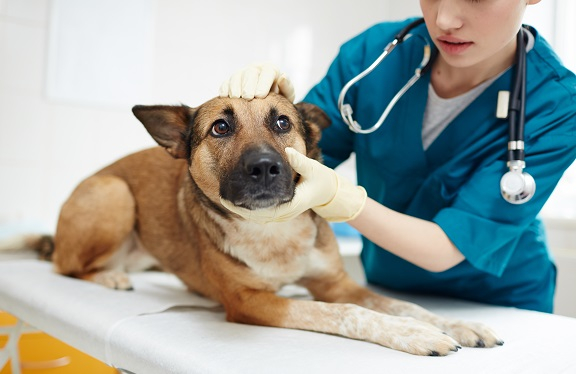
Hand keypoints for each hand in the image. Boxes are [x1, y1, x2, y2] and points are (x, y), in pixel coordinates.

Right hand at [218, 62, 295, 101]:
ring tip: (236, 98)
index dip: (263, 83)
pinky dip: (225, 88)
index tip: (260, 95)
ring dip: (235, 87)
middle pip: (250, 72)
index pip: (267, 71)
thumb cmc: (279, 98)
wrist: (267, 103)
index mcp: (270, 69)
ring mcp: (242, 74)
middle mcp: (256, 69)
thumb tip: (283, 77)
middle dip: (248, 85)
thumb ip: (287, 88)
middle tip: (248, 97)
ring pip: (237, 76)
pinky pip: (226, 82)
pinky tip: (225, 96)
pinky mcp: (231, 81)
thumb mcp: (287, 95)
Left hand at [220, 148, 366, 222]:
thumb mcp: (313, 169)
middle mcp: (281, 213)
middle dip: (237, 205)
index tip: (225, 194)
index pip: (259, 210)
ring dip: (240, 205)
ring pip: (254, 213)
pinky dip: (247, 204)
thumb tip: (290, 151)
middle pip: (253, 213)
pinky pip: (259, 210)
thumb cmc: (323, 180)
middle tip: (219, 194)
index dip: (240, 204)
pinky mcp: (278, 209)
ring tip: (224, 195)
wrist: (331, 192)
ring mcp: (279, 212)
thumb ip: (300, 161)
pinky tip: (237, 196)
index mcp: (287, 205)